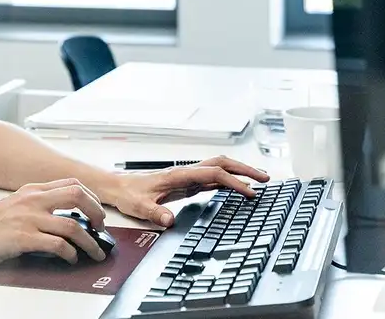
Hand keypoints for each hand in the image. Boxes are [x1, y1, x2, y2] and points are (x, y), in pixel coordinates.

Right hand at [0, 178, 109, 266]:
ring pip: (72, 225)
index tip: (97, 212)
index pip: (72, 184)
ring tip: (95, 252)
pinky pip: (57, 245)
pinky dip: (70, 253)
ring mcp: (28, 218)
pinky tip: (71, 259)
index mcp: (32, 190)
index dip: (91, 197)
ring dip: (89, 241)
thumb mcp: (15, 205)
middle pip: (77, 196)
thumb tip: (65, 218)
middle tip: (101, 228)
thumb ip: (38, 206)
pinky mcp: (23, 238)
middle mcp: (32, 200)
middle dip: (96, 212)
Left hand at [107, 156, 270, 226]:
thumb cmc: (128, 193)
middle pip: (222, 164)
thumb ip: (154, 212)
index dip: (233, 181)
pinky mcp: (187, 183)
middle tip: (266, 179)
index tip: (249, 192)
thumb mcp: (139, 206)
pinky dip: (229, 181)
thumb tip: (169, 220)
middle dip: (245, 169)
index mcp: (179, 174)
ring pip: (219, 168)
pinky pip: (213, 178)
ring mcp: (188, 176)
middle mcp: (187, 172)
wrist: (118, 186)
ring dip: (239, 172)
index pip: (213, 173)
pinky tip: (238, 189)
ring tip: (259, 181)